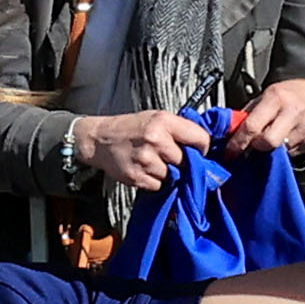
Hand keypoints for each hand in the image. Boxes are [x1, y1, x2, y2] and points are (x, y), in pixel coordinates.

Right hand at [73, 106, 212, 191]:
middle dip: (184, 162)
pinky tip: (146, 170)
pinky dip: (156, 181)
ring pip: (175, 176)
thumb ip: (180, 129)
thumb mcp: (156, 117)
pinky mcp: (138, 177)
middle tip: (172, 157)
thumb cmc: (130, 128)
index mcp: (164, 121)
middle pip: (188, 161)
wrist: (99, 140)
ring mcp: (146, 160)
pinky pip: (160, 185)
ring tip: (155, 162)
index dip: (202, 147)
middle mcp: (156, 139)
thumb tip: (206, 145)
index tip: (197, 150)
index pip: (201, 139)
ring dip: (169, 173)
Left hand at [217, 75, 304, 156]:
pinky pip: (292, 154)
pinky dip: (284, 151)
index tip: (231, 151)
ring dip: (270, 151)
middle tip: (251, 146)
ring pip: (279, 152)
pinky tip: (285, 140)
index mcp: (276, 98)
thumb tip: (230, 133)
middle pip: (267, 142)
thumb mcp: (266, 96)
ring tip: (270, 140)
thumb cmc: (287, 95)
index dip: (238, 142)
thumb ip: (249, 114)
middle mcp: (292, 112)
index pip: (252, 126)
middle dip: (256, 148)